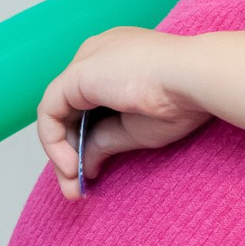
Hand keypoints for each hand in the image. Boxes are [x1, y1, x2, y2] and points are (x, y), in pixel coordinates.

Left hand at [35, 28, 215, 195]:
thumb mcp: (135, 129)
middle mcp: (98, 57)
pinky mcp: (75, 74)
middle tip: (75, 188)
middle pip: (69, 109)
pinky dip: (54, 143)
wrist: (194, 79)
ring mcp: (85, 62)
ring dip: (60, 153)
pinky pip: (49, 112)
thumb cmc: (181, 99)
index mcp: (118, 62)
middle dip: (68, 152)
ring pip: (57, 112)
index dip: (84, 140)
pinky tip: (71, 166)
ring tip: (73, 184)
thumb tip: (84, 164)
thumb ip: (105, 141)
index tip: (93, 173)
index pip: (88, 104)